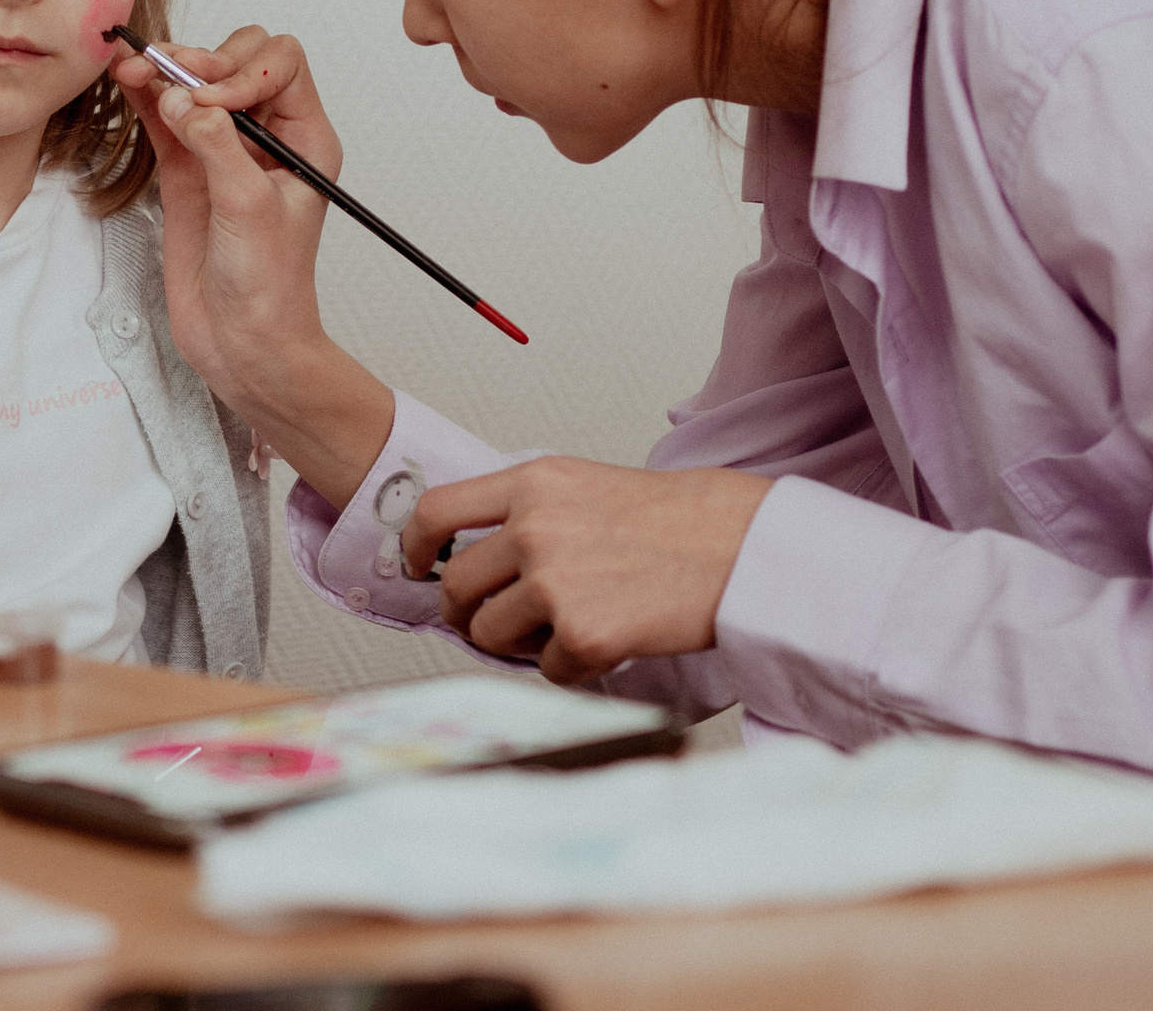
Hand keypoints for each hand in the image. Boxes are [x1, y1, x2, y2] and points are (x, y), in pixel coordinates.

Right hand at [113, 29, 393, 501]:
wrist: (243, 342)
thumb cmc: (270, 288)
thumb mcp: (249, 209)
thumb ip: (216, 147)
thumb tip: (182, 97)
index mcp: (304, 138)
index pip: (281, 64)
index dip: (244, 70)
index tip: (213, 107)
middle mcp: (266, 136)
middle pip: (236, 62)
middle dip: (202, 63)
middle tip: (172, 83)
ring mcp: (222, 150)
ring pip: (195, 85)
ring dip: (165, 70)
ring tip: (132, 68)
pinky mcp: (186, 170)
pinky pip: (165, 116)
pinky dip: (146, 96)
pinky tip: (127, 81)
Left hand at [402, 459, 774, 685]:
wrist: (738, 547)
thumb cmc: (673, 520)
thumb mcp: (584, 486)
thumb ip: (525, 513)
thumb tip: (474, 561)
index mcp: (532, 483)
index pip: (435, 511)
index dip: (414, 548)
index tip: (419, 568)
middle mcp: (534, 527)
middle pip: (455, 587)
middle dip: (466, 614)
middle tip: (493, 621)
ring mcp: (555, 581)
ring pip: (490, 635)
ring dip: (516, 644)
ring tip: (559, 630)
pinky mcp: (583, 633)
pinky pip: (546, 669)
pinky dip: (570, 666)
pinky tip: (604, 641)